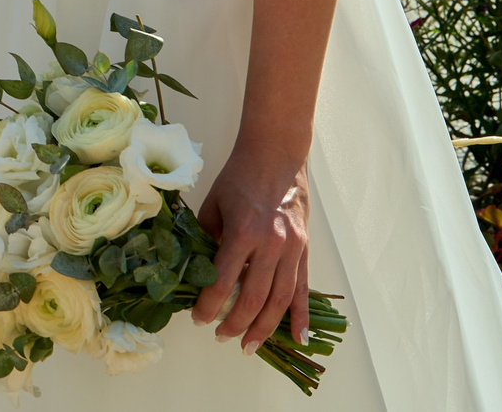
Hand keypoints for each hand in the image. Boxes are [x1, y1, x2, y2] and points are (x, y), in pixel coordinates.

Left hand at [192, 143, 311, 352]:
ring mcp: (292, 249)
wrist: (276, 156)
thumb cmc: (238, 177)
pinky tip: (297, 337)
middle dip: (236, 323)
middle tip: (221, 337)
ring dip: (264, 327)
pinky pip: (303, 289)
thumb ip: (206, 239)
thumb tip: (196, 271)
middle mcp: (271, 245)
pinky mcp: (304, 250)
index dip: (209, 305)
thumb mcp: (213, 205)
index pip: (223, 281)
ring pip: (280, 300)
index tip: (198, 318)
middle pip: (254, 297)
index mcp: (243, 232)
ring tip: (249, 346)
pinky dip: (300, 315)